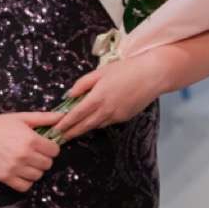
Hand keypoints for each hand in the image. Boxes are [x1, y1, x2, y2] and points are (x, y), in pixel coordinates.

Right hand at [0, 112, 62, 191]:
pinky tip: (20, 171)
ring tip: (25, 161)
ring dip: (35, 170)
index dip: (50, 148)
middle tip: (33, 153)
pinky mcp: (5, 177)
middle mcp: (24, 155)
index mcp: (31, 140)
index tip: (43, 145)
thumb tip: (64, 116)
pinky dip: (26, 181)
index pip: (55, 151)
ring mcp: (14, 167)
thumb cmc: (0, 125)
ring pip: (38, 176)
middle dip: (43, 158)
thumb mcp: (23, 118)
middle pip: (48, 164)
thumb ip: (45, 118)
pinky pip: (25, 186)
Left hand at [46, 52, 167, 142]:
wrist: (153, 75)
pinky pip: (107, 122)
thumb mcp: (100, 72)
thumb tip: (70, 95)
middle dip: (71, 132)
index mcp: (97, 98)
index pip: (76, 115)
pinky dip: (98, 123)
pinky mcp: (125, 117)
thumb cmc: (126, 69)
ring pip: (96, 125)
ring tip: (73, 131)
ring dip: (84, 129)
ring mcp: (117, 116)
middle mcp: (106, 110)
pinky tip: (93, 122)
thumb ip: (82, 84)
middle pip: (84, 125)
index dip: (64, 124)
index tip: (55, 130)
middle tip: (59, 138)